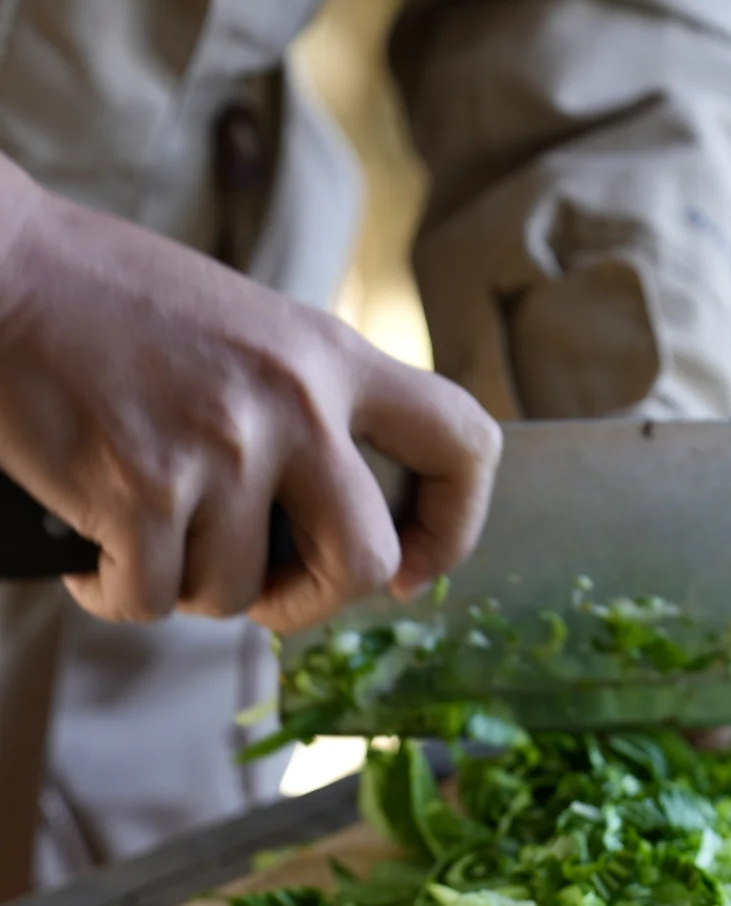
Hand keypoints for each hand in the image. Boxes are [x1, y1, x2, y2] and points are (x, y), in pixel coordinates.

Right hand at [0, 162, 500, 629]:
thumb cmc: (111, 304)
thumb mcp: (246, 329)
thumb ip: (304, 407)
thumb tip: (330, 519)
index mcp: (329, 356)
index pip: (462, 443)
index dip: (451, 525)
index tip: (412, 564)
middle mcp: (292, 403)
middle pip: (364, 562)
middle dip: (312, 602)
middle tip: (266, 591)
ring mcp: (220, 449)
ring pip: (238, 594)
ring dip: (186, 586)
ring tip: (143, 532)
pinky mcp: (142, 491)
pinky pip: (150, 600)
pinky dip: (114, 592)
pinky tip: (94, 549)